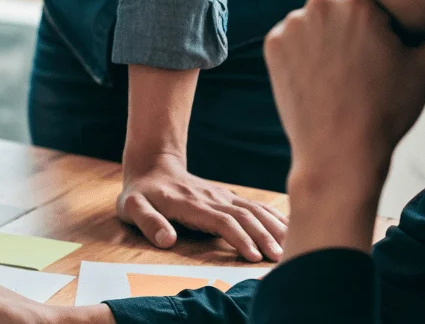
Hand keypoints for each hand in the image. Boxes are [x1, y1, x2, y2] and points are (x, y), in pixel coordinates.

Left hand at [118, 153, 287, 262]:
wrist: (152, 166)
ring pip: (254, 209)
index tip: (253, 256)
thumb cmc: (141, 194)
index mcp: (190, 203)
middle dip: (264, 237)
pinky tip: (290, 227)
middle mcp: (211, 198)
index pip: (221, 220)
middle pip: (244, 216)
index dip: (239, 238)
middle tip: (280, 259)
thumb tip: (167, 239)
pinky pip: (255, 206)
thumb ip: (148, 222)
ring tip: (292, 245)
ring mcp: (222, 195)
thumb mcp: (132, 207)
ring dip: (274, 227)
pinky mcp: (228, 196)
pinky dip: (274, 216)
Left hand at [265, 0, 424, 209]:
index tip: (386, 41)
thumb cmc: (386, 109)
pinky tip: (322, 75)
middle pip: (340, 0)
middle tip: (365, 57)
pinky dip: (305, 49)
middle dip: (353, 20)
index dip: (382, 15)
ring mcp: (290, 26)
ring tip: (344, 70)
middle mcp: (318, 5)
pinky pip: (294, 37)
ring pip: (315, 18)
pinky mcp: (272, 46)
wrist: (338, 150)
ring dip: (327, 32)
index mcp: (357, 2)